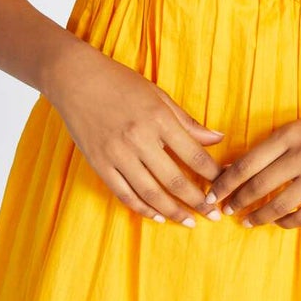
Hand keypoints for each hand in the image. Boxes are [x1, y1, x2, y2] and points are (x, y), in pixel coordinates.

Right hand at [45, 42, 225, 225]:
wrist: (75, 78)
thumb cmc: (120, 83)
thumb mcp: (158, 96)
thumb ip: (187, 121)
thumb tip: (217, 138)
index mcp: (159, 119)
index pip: (194, 155)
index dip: (213, 175)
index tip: (225, 186)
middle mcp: (139, 139)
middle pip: (175, 181)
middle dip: (199, 201)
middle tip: (215, 215)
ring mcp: (117, 154)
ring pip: (150, 193)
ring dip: (173, 211)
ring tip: (189, 221)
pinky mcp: (99, 164)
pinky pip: (124, 193)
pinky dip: (142, 208)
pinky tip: (157, 216)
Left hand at [207, 107, 300, 227]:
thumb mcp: (296, 130)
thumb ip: (267, 150)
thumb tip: (230, 172)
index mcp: (290, 134)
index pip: (247, 163)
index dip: (225, 183)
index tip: (212, 194)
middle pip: (259, 186)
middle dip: (237, 202)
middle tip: (226, 210)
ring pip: (279, 205)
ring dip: (258, 216)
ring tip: (247, 221)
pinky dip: (285, 222)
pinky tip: (277, 221)